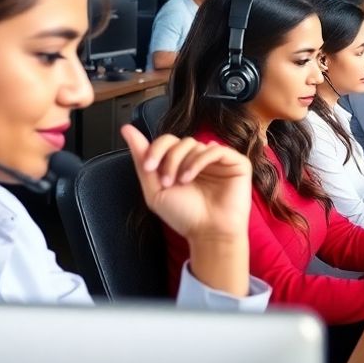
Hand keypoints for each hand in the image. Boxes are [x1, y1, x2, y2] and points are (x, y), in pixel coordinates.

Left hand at [120, 125, 252, 242]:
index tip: (148, 167)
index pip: (168, 142)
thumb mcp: (155, 190)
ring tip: (181, 182)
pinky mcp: (236, 163)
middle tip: (166, 181)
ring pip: (195, 144)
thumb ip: (142, 159)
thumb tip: (127, 129)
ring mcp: (218, 160)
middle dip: (168, 158)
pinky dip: (199, 160)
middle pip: (179, 141)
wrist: (209, 233)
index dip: (156, 149)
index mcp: (182, 164)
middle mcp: (200, 159)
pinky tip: (191, 177)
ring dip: (182, 162)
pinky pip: (215, 150)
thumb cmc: (185, 216)